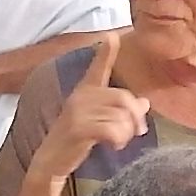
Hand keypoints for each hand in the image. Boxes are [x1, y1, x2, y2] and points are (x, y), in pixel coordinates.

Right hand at [32, 42, 148, 181]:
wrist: (51, 160)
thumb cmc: (77, 139)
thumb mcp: (99, 120)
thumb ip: (121, 110)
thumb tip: (145, 103)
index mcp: (85, 91)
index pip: (98, 68)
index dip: (106, 52)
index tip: (111, 35)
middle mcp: (81, 97)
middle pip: (124, 99)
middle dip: (136, 118)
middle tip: (137, 132)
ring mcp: (78, 111)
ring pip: (121, 118)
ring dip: (126, 133)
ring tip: (118, 140)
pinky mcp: (78, 128)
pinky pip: (113, 130)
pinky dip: (119, 140)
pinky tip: (113, 145)